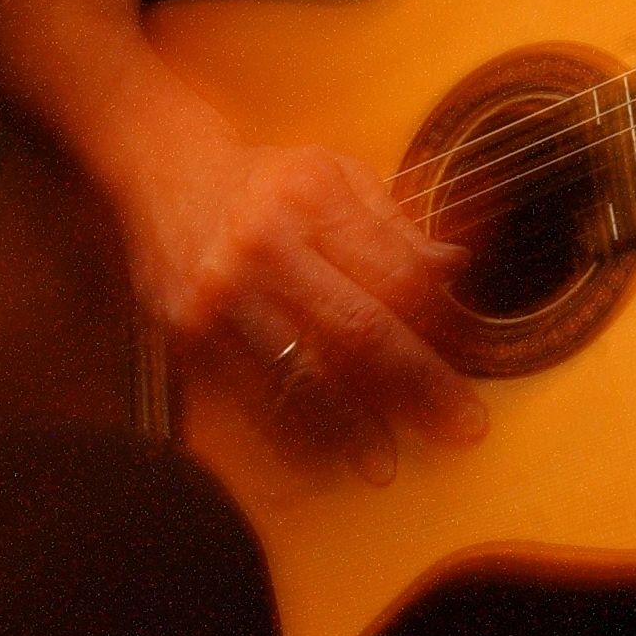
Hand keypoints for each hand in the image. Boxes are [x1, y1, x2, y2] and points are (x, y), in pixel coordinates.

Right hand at [121, 128, 486, 483]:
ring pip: (301, 372)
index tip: (471, 352)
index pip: (393, 272)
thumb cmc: (264, 178)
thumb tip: (455, 268)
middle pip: (357, 328)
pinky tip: (322, 452)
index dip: (440, 321)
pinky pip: (250, 393)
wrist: (164, 172)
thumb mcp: (335, 173)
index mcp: (310, 195)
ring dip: (352, 425)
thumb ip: (395, 224)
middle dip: (417, 384)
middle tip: (462, 425)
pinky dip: (291, 429)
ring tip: (387, 463)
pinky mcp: (189, 332)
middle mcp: (263, 244)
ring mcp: (221, 293)